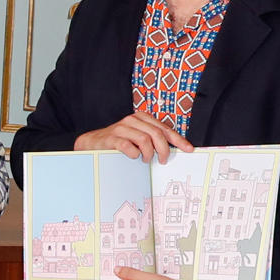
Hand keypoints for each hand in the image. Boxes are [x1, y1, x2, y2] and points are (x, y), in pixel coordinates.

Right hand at [74, 112, 191, 161]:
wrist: (91, 143)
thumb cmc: (116, 142)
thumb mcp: (136, 137)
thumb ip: (151, 139)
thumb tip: (171, 149)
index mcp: (141, 118)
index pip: (164, 128)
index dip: (178, 139)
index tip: (188, 149)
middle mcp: (132, 120)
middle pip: (156, 134)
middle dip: (164, 149)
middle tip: (163, 160)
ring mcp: (121, 128)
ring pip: (145, 140)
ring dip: (149, 153)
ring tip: (146, 160)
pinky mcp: (111, 138)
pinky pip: (129, 146)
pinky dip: (134, 154)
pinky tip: (134, 158)